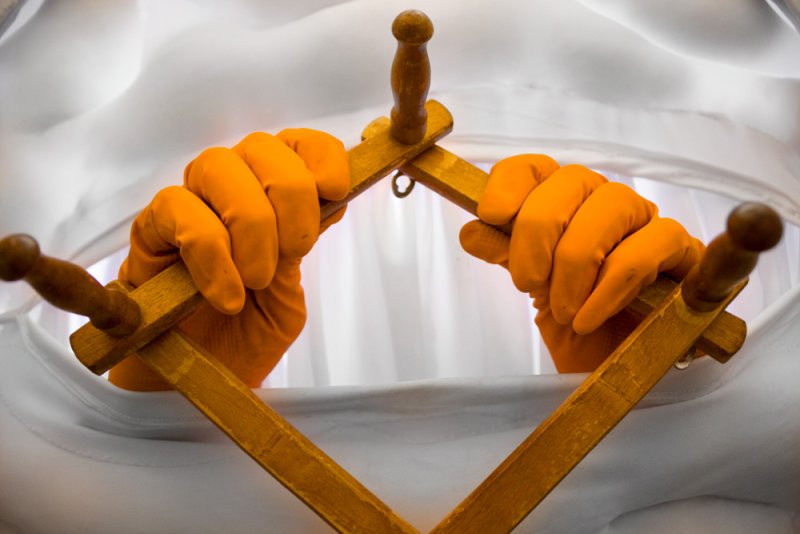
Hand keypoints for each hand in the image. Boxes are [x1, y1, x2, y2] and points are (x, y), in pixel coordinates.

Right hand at [108, 129, 349, 389]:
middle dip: (289, 195)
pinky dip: (212, 253)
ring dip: (250, 222)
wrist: (201, 378)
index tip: (334, 190)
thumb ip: (301, 248)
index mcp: (274, 196)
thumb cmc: (248, 334)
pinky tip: (226, 295)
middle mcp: (233, 188)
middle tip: (294, 253)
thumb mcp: (290, 296)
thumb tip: (328, 197)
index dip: (320, 156)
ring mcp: (191, 203)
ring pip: (217, 166)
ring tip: (257, 278)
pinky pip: (177, 209)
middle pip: (261, 147)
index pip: (299, 145)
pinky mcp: (152, 228)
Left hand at [460, 155, 703, 372]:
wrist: (619, 366)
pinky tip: (588, 318)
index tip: (492, 214)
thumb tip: (472, 230)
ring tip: (564, 311)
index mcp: (563, 201)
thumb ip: (507, 255)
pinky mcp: (680, 248)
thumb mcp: (535, 288)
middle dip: (539, 230)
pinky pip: (647, 249)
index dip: (510, 182)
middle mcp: (603, 200)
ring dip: (576, 264)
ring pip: (612, 207)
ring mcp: (644, 220)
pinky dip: (609, 288)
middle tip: (526, 282)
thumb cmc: (576, 320)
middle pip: (572, 180)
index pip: (535, 167)